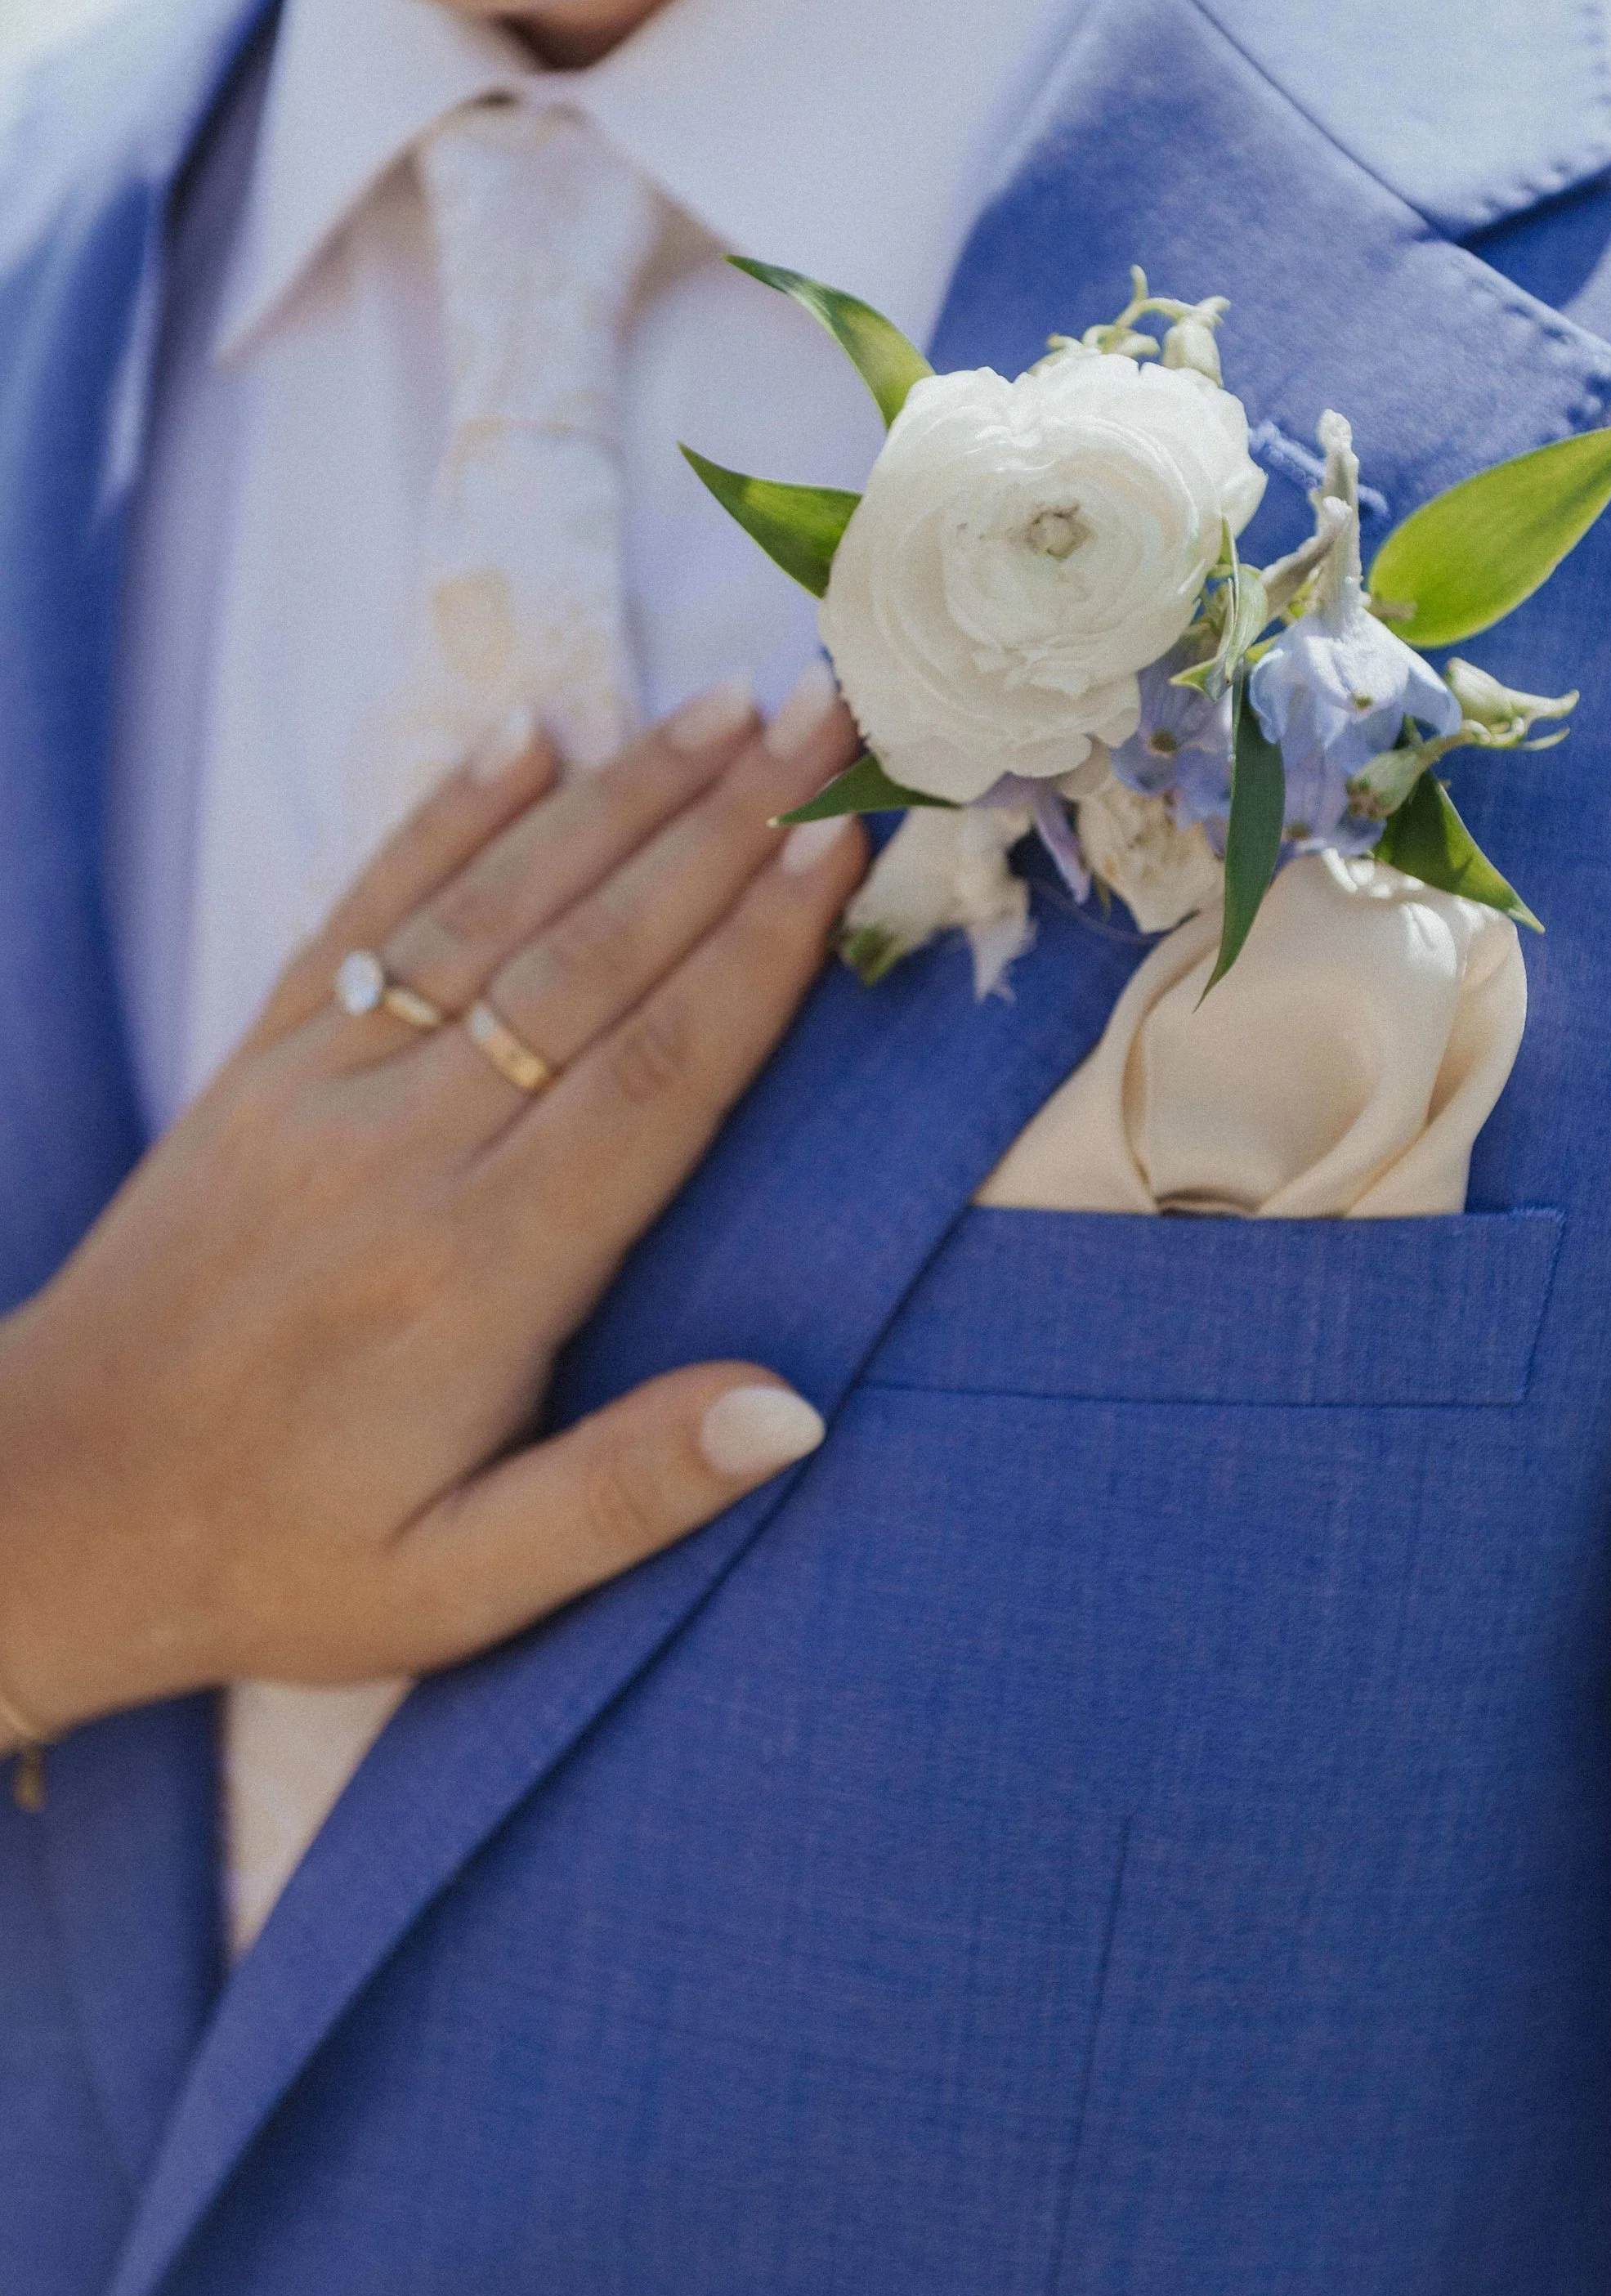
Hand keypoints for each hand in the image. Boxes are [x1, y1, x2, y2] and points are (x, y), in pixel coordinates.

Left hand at [0, 667, 867, 1744]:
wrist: (47, 1513)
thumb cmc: (276, 1557)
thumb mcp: (456, 1588)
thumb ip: (625, 1493)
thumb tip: (793, 1409)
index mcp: (475, 1273)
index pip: (654, 1077)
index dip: (758, 954)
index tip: (846, 847)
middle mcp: (401, 1151)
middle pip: (594, 959)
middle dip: (727, 830)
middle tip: (836, 721)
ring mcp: (320, 1090)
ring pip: (494, 912)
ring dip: (621, 797)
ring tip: (731, 707)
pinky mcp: (257, 1065)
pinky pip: (366, 915)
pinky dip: (447, 817)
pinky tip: (529, 737)